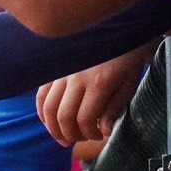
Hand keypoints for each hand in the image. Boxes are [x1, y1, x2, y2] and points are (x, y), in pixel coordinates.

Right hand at [36, 44, 152, 145]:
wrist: (116, 30)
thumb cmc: (126, 60)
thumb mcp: (129, 84)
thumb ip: (114, 108)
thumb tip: (103, 131)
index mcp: (99, 83)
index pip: (84, 119)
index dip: (89, 134)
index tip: (99, 136)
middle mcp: (76, 78)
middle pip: (63, 116)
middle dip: (71, 135)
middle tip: (81, 139)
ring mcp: (62, 74)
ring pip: (48, 108)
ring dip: (54, 128)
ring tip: (64, 137)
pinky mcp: (55, 71)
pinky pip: (41, 96)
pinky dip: (43, 113)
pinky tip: (52, 122)